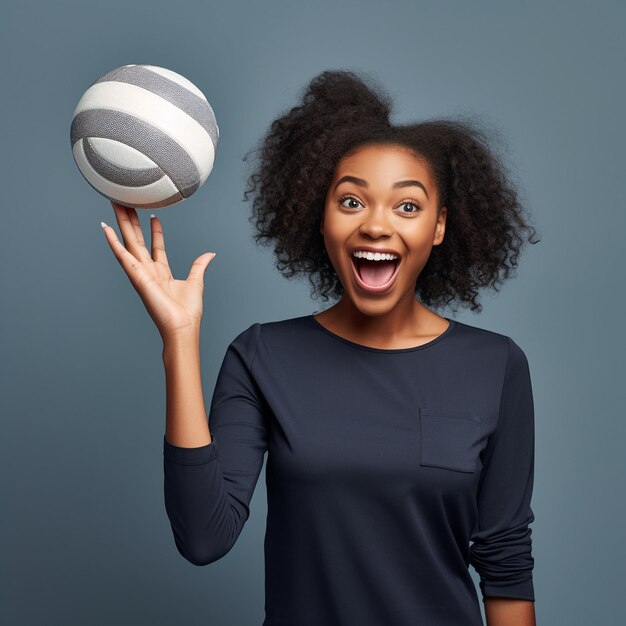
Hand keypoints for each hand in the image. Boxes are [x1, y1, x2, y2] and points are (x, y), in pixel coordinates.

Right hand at [101, 202, 215, 341]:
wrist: (182, 327)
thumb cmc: (187, 312)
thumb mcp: (196, 281)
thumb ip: (199, 265)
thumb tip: (210, 254)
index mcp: (162, 272)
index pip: (156, 246)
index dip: (155, 230)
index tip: (154, 213)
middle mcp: (148, 271)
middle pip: (138, 240)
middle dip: (133, 221)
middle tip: (127, 202)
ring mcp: (140, 272)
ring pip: (129, 242)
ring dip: (121, 223)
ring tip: (115, 204)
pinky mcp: (136, 276)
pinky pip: (122, 256)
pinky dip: (113, 242)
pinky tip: (105, 229)